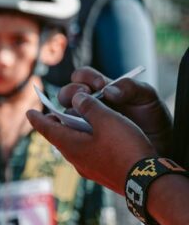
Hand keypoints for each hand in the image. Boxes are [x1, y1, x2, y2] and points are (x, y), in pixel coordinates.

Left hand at [26, 97, 156, 194]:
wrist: (147, 182)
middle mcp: (76, 160)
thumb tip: (77, 100)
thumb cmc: (125, 148)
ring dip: (73, 133)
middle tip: (53, 114)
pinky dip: (86, 142)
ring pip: (75, 146)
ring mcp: (89, 170)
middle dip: (57, 124)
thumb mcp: (107, 119)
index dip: (38, 119)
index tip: (29, 112)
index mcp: (71, 146)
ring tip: (76, 122)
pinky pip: (88, 154)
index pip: (48, 129)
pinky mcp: (103, 174)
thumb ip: (89, 106)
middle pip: (61, 138)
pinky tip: (96, 138)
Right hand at [58, 67, 172, 154]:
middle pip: (67, 94)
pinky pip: (71, 138)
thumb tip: (107, 91)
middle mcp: (91, 106)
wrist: (161, 147)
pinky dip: (71, 136)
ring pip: (64, 116)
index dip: (86, 78)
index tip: (100, 85)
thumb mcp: (148, 98)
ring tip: (83, 120)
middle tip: (85, 97)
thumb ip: (130, 87)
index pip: (83, 77)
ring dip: (67, 114)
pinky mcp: (86, 144)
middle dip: (71, 92)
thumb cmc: (154, 120)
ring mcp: (86, 125)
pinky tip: (81, 137)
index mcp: (102, 90)